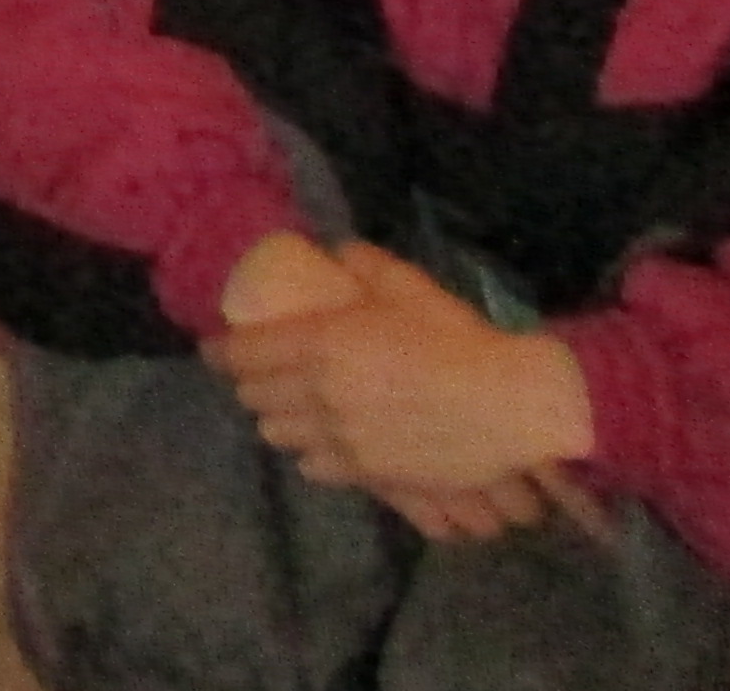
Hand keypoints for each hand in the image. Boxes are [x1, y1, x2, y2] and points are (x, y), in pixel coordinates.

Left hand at [209, 242, 598, 513]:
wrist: (515, 409)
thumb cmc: (462, 343)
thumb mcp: (412, 289)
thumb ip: (367, 267)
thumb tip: (340, 254)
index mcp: (320, 345)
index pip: (244, 354)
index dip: (221, 352)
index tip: (214, 348)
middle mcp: (319, 395)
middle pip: (256, 396)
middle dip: (248, 383)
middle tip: (253, 375)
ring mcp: (342, 440)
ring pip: (280, 434)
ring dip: (277, 419)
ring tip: (286, 410)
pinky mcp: (370, 475)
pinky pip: (317, 467)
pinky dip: (311, 454)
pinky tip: (322, 444)